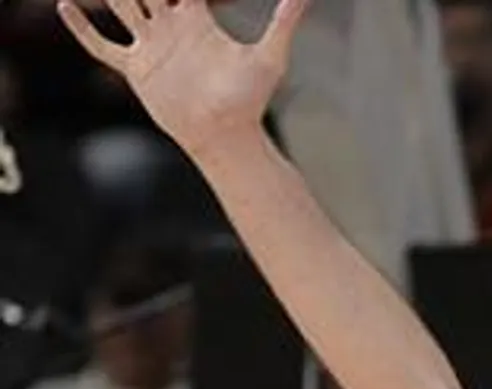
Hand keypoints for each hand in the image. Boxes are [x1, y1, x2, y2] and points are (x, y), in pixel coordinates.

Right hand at [56, 0, 308, 158]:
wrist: (224, 134)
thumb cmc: (250, 98)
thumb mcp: (270, 56)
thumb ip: (285, 22)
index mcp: (198, 19)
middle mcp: (171, 27)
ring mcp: (151, 46)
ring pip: (122, 7)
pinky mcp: (135, 68)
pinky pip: (102, 46)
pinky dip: (83, 29)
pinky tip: (67, 8)